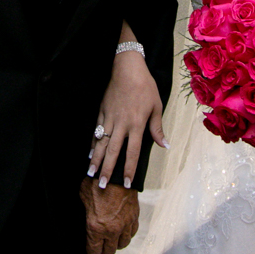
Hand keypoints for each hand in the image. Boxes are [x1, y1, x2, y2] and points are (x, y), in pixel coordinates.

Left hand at [79, 177, 138, 253]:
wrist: (117, 173)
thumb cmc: (97, 182)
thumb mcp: (83, 195)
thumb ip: (85, 210)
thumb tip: (85, 212)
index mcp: (96, 227)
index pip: (94, 251)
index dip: (91, 250)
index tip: (91, 247)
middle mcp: (111, 230)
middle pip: (109, 251)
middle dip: (104, 249)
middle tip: (101, 244)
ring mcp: (125, 224)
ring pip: (122, 244)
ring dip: (116, 243)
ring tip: (112, 238)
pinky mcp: (134, 217)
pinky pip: (132, 233)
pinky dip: (127, 233)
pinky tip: (123, 229)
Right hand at [87, 49, 165, 189]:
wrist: (127, 68)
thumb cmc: (145, 86)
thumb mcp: (156, 106)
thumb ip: (157, 128)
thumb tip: (164, 145)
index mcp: (137, 124)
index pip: (132, 152)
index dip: (129, 169)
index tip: (127, 183)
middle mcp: (122, 124)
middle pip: (113, 151)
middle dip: (107, 169)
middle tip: (101, 185)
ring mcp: (110, 118)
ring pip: (101, 142)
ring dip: (96, 159)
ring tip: (90, 173)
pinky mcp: (102, 111)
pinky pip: (96, 130)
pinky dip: (93, 143)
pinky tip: (90, 153)